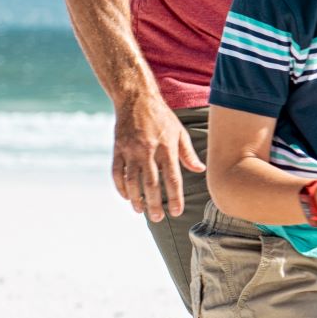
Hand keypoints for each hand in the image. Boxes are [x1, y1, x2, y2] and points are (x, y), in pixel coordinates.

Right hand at [113, 90, 201, 220]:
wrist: (136, 99)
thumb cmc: (162, 117)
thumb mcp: (180, 132)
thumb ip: (188, 153)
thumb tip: (199, 170)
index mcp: (167, 148)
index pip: (172, 178)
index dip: (174, 197)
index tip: (176, 212)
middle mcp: (148, 151)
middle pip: (151, 184)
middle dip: (154, 204)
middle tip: (158, 218)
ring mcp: (130, 151)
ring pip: (132, 181)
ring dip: (136, 198)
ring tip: (141, 211)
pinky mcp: (117, 149)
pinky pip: (117, 172)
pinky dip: (120, 187)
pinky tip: (126, 196)